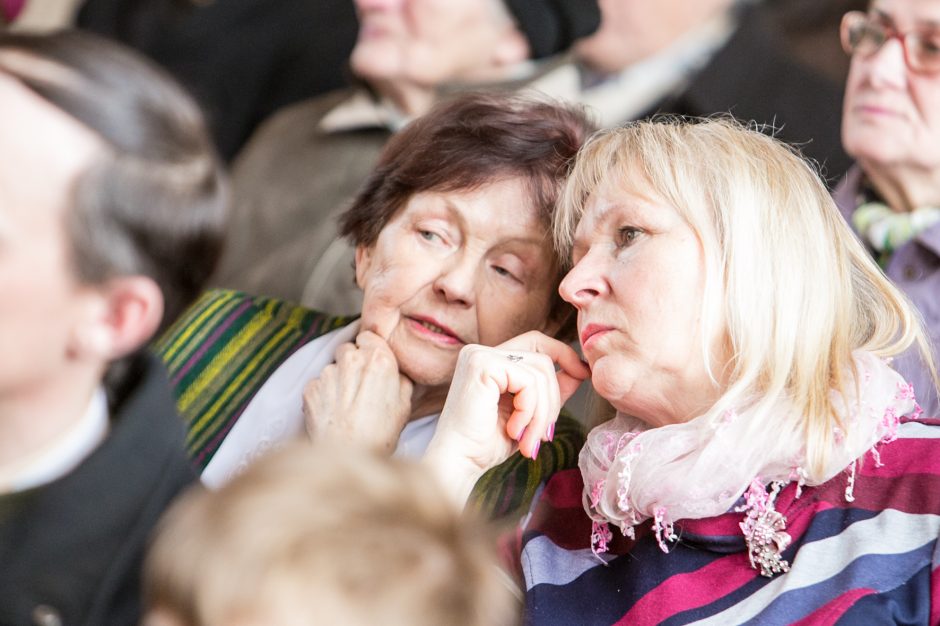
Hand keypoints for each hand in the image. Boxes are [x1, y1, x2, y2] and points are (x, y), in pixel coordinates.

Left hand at [303, 331, 412, 452]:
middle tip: (360, 387)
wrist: (348, 458)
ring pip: (332, 367)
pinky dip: (323, 395)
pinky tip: (333, 412)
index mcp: (379, 360)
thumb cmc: (380, 435)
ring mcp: (328, 373)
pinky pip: (317, 384)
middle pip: (348, 349)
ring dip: (338, 380)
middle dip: (352, 363)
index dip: (370, 350)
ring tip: (346, 405)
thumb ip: (400, 379)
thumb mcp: (404, 405)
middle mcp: (352, 360)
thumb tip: (395, 372)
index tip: (371, 363)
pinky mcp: (310, 388)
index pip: (369, 336)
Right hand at [424, 331, 589, 505]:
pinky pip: (528, 381)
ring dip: (542, 413)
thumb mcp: (527, 414)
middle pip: (542, 358)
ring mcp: (480, 356)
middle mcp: (481, 352)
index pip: (536, 342)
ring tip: (528, 439)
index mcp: (490, 361)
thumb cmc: (486, 444)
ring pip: (540, 371)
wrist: (458, 463)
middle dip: (553, 399)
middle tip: (545, 434)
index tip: (582, 374)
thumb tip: (580, 370)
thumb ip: (548, 391)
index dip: (563, 354)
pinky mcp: (482, 365)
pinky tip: (514, 429)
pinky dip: (530, 410)